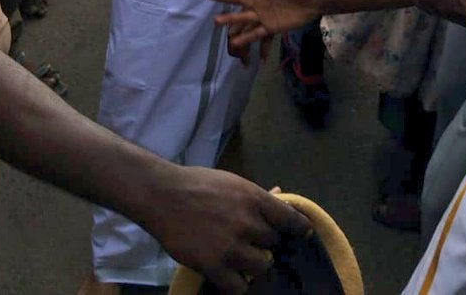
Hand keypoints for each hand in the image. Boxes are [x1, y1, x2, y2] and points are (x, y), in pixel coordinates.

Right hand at [150, 166, 309, 294]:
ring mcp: (231, 246)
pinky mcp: (214, 266)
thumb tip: (280, 193)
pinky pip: (239, 287)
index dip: (299, 229)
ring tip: (243, 262)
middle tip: (254, 244)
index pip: (290, 219)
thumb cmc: (198, 184)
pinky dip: (238, 285)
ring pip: (262, 268)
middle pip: (274, 244)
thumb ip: (256, 195)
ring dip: (255, 266)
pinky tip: (232, 277)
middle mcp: (247, 222)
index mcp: (253, 198)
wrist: (162, 195)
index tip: (303, 234)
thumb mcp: (232, 182)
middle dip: (266, 245)